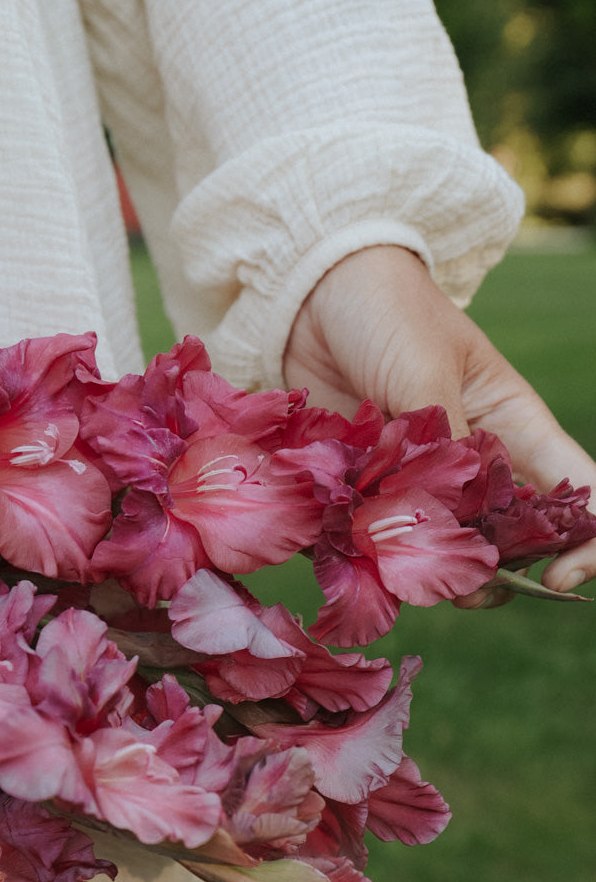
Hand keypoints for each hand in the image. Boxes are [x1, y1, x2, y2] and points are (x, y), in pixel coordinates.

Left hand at [283, 245, 595, 592]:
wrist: (312, 294)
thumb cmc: (387, 314)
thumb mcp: (425, 373)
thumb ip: (442, 446)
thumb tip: (453, 520)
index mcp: (517, 427)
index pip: (580, 494)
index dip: (585, 543)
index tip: (559, 577)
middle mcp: (479, 463)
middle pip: (510, 540)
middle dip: (495, 574)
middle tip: (463, 587)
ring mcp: (423, 479)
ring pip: (445, 549)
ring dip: (431, 572)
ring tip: (405, 571)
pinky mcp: (370, 487)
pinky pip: (379, 535)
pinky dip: (371, 551)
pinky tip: (356, 552)